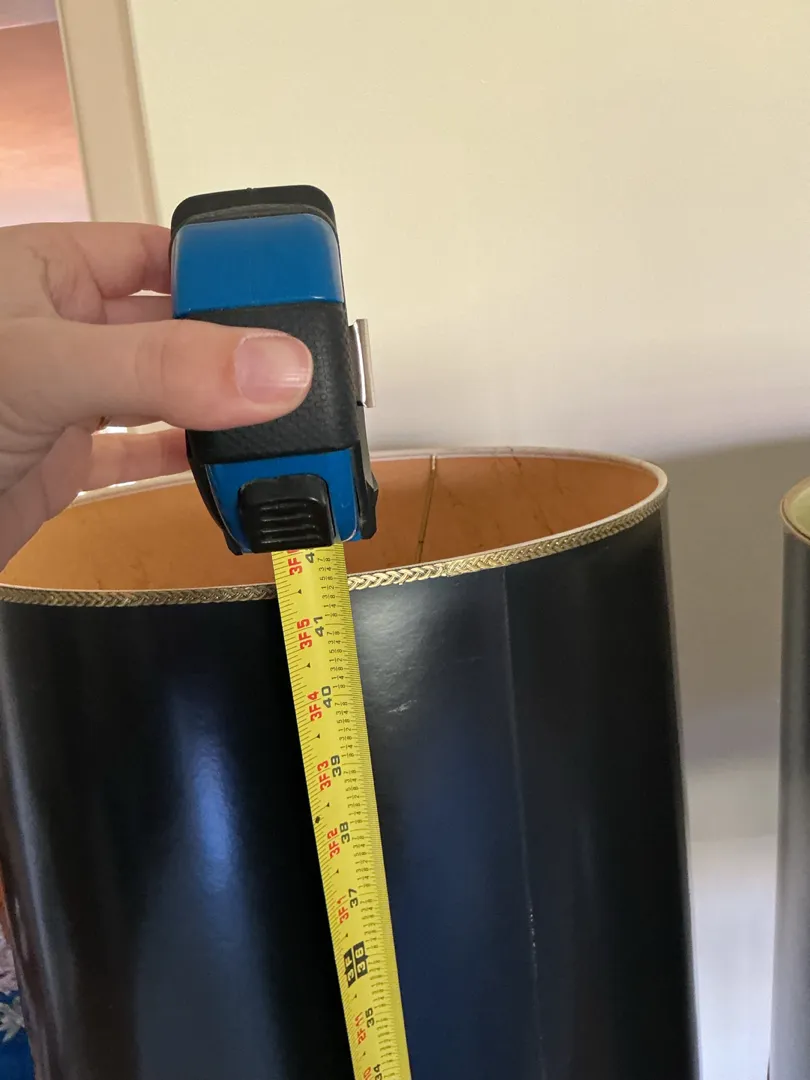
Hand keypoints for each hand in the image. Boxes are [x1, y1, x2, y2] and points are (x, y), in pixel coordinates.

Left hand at [0, 222, 311, 567]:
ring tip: (279, 426)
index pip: (158, 251)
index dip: (223, 267)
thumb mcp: (46, 367)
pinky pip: (143, 453)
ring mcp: (65, 398)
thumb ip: (162, 366)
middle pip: (173, 327)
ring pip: (164, 394)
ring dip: (217, 412)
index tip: (291, 297)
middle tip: (300, 372)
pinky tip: (226, 469)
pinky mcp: (65, 461)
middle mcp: (63, 330)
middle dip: (234, 349)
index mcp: (49, 271)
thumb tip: (276, 368)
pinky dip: (186, 462)